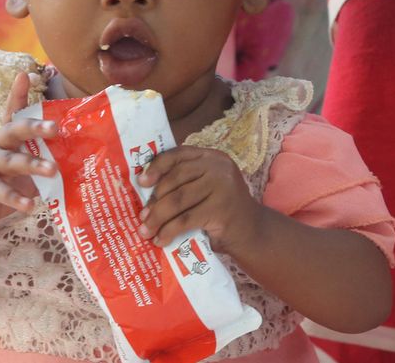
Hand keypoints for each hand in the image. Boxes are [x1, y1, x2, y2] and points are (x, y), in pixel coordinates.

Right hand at [0, 72, 57, 232]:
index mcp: (6, 139)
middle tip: (55, 127)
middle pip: (13, 130)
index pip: (12, 113)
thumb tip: (78, 160)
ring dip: (31, 164)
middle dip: (33, 126)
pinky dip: (15, 198)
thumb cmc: (0, 184)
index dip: (18, 94)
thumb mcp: (21, 170)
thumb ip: (42, 162)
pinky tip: (31, 204)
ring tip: (53, 170)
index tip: (27, 75)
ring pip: (9, 160)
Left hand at [136, 146, 265, 252]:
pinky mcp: (220, 210)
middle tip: (142, 216)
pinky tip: (161, 240)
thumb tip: (146, 191)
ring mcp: (222, 187)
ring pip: (177, 200)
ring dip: (157, 217)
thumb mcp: (207, 188)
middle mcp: (218, 167)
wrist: (252, 233)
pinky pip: (185, 219)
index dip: (157, 166)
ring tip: (145, 231)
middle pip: (175, 178)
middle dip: (155, 200)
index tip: (141, 182)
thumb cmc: (223, 211)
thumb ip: (185, 182)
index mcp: (212, 157)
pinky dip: (169, 231)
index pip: (179, 154)